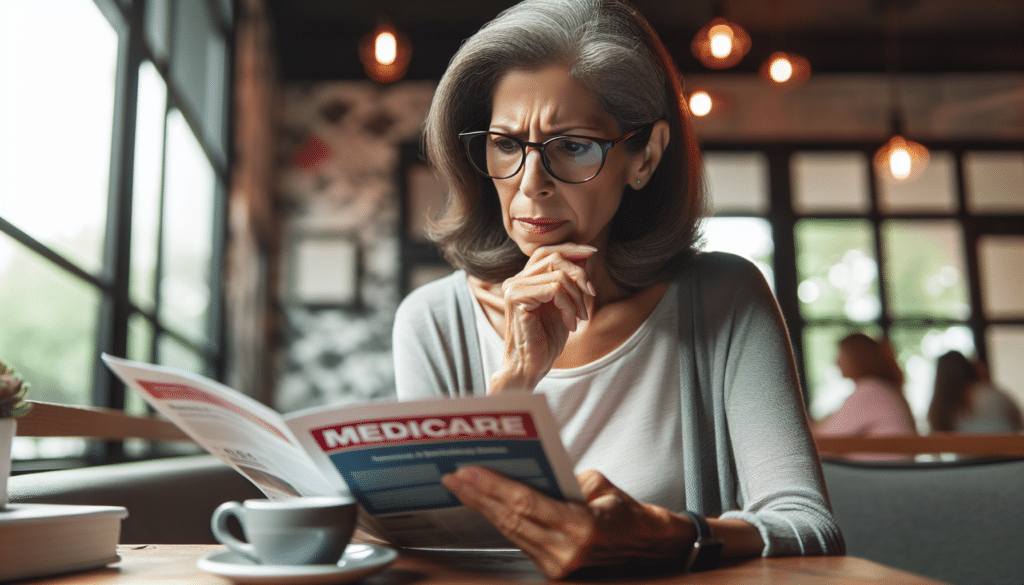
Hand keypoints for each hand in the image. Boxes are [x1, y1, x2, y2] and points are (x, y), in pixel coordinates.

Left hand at [441, 467, 693, 578]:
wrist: (649, 549)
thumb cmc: (626, 513)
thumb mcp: (600, 486)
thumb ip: (563, 480)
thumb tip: (526, 472)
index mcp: (581, 529)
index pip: (526, 504)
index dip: (493, 487)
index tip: (467, 471)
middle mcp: (566, 553)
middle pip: (511, 520)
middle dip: (478, 496)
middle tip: (452, 476)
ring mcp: (558, 567)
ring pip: (510, 531)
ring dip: (483, 508)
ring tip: (460, 487)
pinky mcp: (552, 571)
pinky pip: (519, 540)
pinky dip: (499, 520)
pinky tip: (483, 504)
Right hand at [488, 244, 597, 393]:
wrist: (532, 366)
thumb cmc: (547, 339)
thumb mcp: (565, 305)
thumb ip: (570, 280)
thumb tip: (584, 255)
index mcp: (524, 280)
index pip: (547, 252)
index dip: (571, 249)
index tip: (592, 252)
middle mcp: (515, 280)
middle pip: (555, 259)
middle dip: (580, 276)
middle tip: (591, 297)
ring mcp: (513, 288)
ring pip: (558, 276)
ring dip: (577, 298)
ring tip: (580, 318)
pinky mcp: (516, 298)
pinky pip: (554, 290)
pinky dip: (569, 307)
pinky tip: (571, 324)